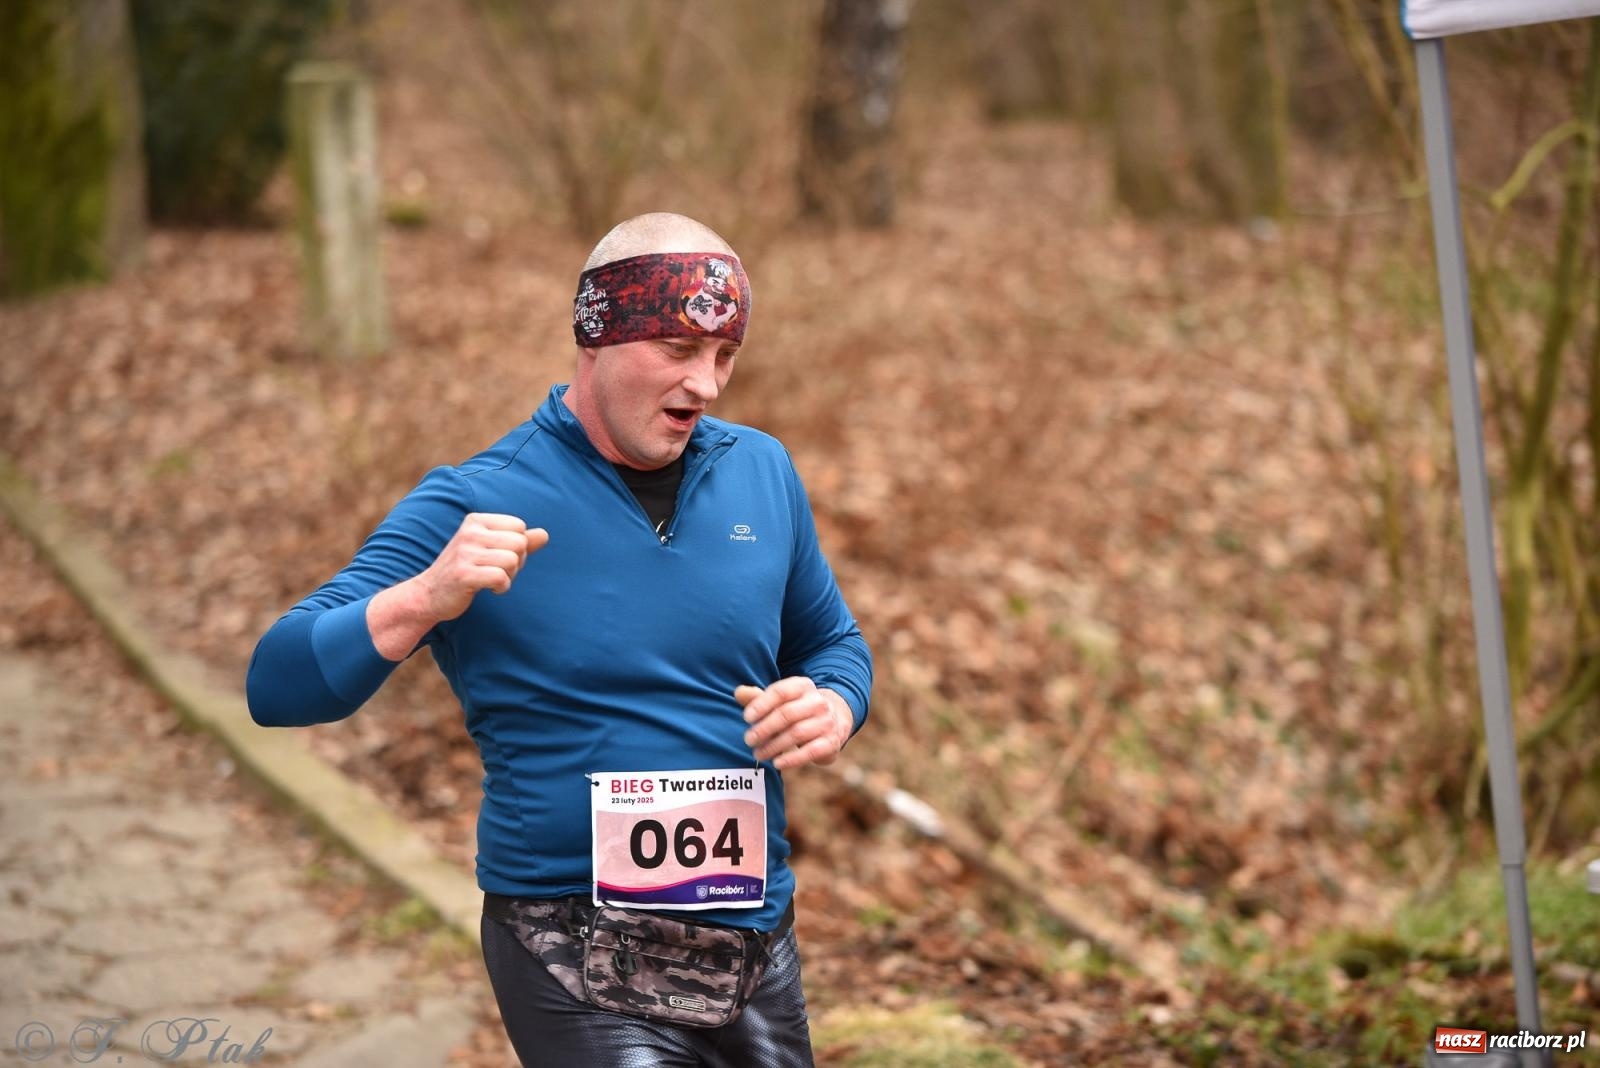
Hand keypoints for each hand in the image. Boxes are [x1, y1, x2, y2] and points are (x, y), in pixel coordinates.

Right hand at [369, 513, 546, 659]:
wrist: (429, 594)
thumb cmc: (465, 570)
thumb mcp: (489, 550)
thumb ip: (518, 541)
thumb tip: (544, 534)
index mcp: (476, 521)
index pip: (519, 527)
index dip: (518, 546)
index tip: (500, 557)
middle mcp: (470, 533)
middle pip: (519, 543)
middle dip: (517, 562)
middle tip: (498, 571)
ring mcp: (465, 553)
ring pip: (512, 560)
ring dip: (509, 576)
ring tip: (492, 579)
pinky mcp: (464, 575)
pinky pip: (501, 577)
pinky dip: (502, 587)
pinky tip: (490, 588)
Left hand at [735, 677, 853, 770]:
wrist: (833, 720)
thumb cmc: (796, 709)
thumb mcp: (779, 700)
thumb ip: (757, 697)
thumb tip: (739, 693)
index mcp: (803, 686)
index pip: (780, 692)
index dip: (761, 704)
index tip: (746, 718)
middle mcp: (818, 701)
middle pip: (787, 713)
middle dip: (765, 728)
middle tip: (748, 740)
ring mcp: (827, 721)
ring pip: (797, 733)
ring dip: (774, 745)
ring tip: (758, 754)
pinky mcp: (831, 742)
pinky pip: (811, 751)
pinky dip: (792, 759)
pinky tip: (777, 763)